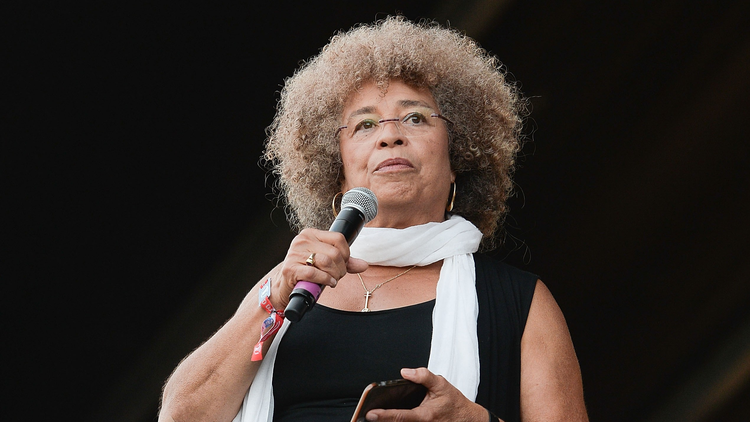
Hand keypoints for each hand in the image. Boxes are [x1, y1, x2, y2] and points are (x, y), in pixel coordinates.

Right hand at [271, 228, 367, 308]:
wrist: (284, 285)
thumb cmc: (307, 272)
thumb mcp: (326, 263)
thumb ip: (344, 262)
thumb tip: (363, 265)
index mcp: (311, 234)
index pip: (338, 238)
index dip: (346, 254)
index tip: (343, 264)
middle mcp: (302, 241)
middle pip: (334, 252)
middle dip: (341, 268)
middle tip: (337, 275)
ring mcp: (294, 254)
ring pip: (326, 262)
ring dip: (334, 275)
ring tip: (332, 280)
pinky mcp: (290, 268)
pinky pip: (315, 273)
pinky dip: (325, 280)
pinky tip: (327, 282)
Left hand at [365, 368, 488, 421]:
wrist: (467, 419)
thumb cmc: (453, 403)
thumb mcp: (441, 384)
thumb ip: (423, 376)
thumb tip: (405, 372)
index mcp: (424, 415)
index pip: (400, 416)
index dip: (383, 415)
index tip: (370, 413)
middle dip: (380, 421)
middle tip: (364, 416)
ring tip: (374, 417)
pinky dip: (395, 421)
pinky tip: (386, 417)